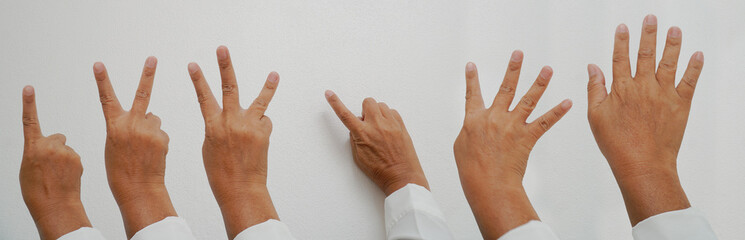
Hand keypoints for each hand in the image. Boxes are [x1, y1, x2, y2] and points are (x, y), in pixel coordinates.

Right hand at [19, 86, 91, 239]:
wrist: (54, 206)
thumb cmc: (37, 190)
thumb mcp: (29, 167)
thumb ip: (38, 151)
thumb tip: (47, 146)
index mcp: (33, 147)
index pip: (29, 121)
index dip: (29, 104)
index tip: (29, 88)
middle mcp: (49, 145)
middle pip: (58, 138)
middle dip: (57, 147)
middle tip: (53, 165)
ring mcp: (65, 151)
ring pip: (68, 149)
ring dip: (66, 159)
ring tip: (60, 176)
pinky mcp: (78, 158)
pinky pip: (76, 158)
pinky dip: (73, 166)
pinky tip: (68, 178)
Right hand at [93, 57, 176, 236]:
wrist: (137, 189)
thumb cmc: (121, 169)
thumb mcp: (116, 145)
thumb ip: (128, 126)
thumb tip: (149, 114)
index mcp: (114, 126)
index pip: (106, 99)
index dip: (102, 81)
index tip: (98, 64)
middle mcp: (131, 124)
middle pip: (142, 94)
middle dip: (147, 74)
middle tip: (152, 58)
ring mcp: (148, 130)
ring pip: (153, 119)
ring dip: (151, 128)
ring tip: (144, 148)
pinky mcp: (162, 137)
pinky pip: (160, 132)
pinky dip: (157, 140)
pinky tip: (153, 155)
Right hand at [187, 46, 279, 238]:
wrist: (240, 189)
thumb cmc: (220, 172)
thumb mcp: (210, 147)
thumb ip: (218, 127)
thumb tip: (228, 117)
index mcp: (212, 126)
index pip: (203, 97)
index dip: (198, 80)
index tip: (193, 64)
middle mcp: (231, 122)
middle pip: (229, 87)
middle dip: (225, 66)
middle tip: (222, 49)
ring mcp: (249, 126)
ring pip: (260, 101)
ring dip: (268, 86)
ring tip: (274, 74)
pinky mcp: (263, 133)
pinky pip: (264, 122)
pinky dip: (260, 126)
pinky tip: (256, 141)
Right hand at [325, 91, 428, 195]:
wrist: (402, 177)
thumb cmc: (381, 171)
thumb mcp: (359, 158)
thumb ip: (355, 139)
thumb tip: (356, 128)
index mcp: (363, 134)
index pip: (345, 115)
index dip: (335, 103)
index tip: (329, 93)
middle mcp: (377, 125)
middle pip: (368, 102)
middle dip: (365, 110)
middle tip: (367, 122)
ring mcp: (391, 124)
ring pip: (381, 105)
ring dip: (377, 113)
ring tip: (379, 128)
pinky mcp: (401, 126)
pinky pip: (392, 111)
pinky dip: (388, 117)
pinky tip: (388, 129)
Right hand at [453, 52, 571, 237]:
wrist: (488, 184)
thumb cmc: (471, 170)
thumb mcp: (461, 147)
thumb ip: (469, 132)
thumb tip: (473, 127)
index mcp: (474, 120)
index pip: (472, 95)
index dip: (471, 79)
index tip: (472, 64)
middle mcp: (494, 118)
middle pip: (505, 88)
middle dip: (513, 69)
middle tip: (519, 53)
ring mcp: (511, 126)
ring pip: (528, 99)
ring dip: (539, 83)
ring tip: (548, 69)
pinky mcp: (526, 137)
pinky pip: (545, 122)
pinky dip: (557, 112)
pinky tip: (568, 102)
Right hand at [586, 15, 703, 224]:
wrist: (642, 164)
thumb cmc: (616, 144)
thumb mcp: (596, 116)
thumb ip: (595, 89)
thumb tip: (593, 67)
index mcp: (621, 89)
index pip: (620, 58)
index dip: (621, 41)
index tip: (623, 27)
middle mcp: (643, 87)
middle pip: (646, 54)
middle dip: (648, 34)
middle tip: (651, 18)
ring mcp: (663, 94)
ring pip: (669, 63)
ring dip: (672, 44)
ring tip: (674, 29)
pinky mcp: (680, 105)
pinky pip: (689, 81)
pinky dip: (694, 67)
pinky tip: (697, 55)